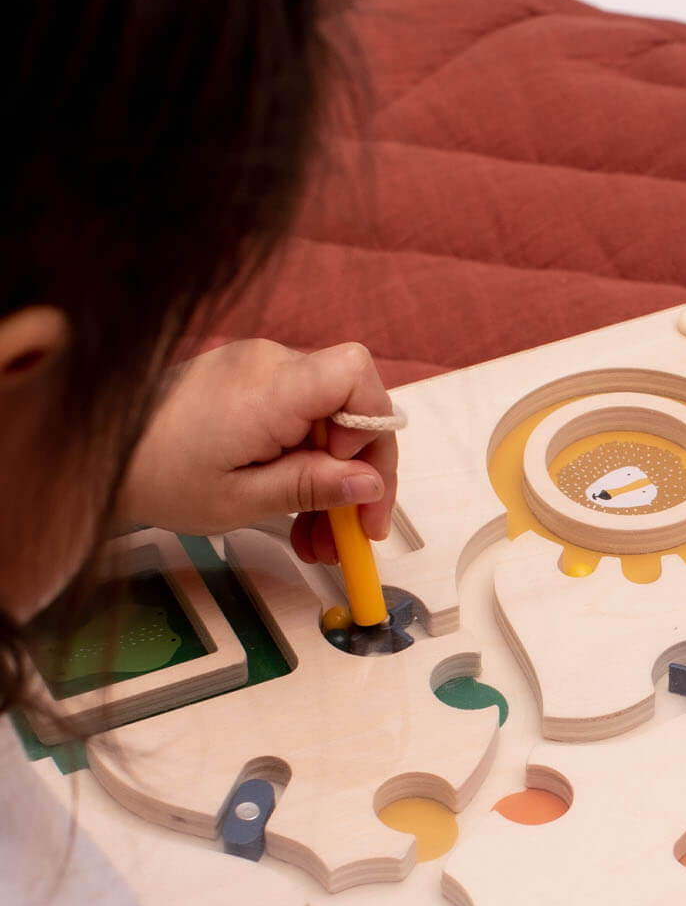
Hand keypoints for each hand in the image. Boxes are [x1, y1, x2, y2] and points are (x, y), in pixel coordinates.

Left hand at [118, 339, 396, 543]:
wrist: (94, 453)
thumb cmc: (156, 476)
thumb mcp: (242, 500)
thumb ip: (313, 487)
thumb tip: (370, 484)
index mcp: (271, 386)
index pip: (358, 376)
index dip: (370, 427)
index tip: (353, 477)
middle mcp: (270, 365)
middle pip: (352, 407)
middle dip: (361, 474)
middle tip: (356, 534)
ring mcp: (260, 371)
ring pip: (330, 424)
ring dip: (334, 482)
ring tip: (320, 540)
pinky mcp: (250, 385)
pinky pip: (301, 422)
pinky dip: (308, 466)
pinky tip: (298, 514)